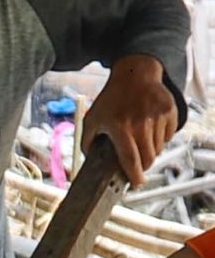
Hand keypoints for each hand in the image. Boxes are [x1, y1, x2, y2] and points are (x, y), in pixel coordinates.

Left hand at [83, 56, 177, 186]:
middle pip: (148, 159)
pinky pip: (169, 136)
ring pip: (159, 148)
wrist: (135, 74)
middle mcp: (141, 123)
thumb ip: (87, 142)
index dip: (135, 176)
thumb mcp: (92, 118)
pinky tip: (151, 127)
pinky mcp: (170, 112)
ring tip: (141, 138)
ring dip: (151, 150)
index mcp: (121, 127)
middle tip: (137, 163)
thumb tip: (89, 161)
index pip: (131, 159)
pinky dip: (162, 137)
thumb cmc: (112, 98)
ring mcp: (157, 117)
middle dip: (142, 165)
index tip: (137, 184)